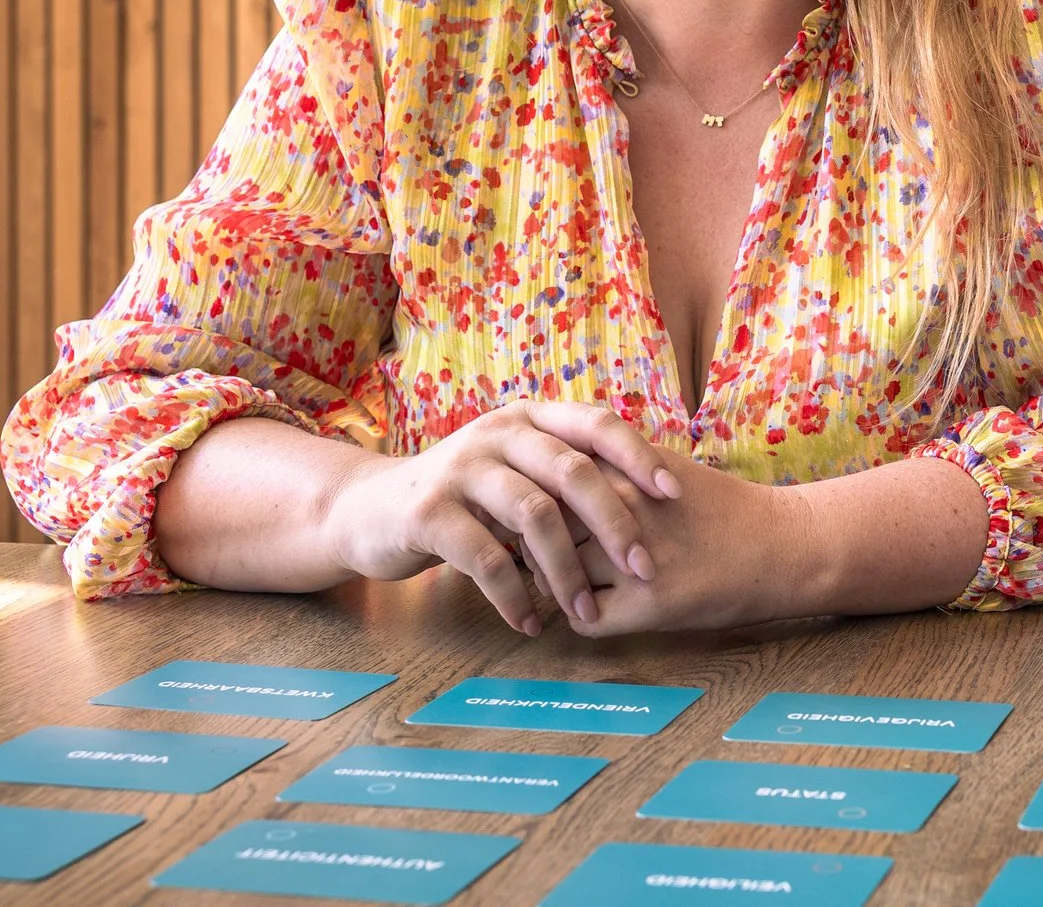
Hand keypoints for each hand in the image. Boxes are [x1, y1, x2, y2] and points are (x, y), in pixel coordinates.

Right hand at [325, 400, 681, 634]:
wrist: (368, 510)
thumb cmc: (465, 497)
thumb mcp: (516, 471)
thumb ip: (566, 474)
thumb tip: (648, 501)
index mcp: (530, 419)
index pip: (597, 424)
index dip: (639, 456)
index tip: (674, 496)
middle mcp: (499, 433)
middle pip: (573, 472)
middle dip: (615, 524)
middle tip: (645, 568)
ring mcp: (461, 469)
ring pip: (534, 516)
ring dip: (566, 570)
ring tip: (584, 612)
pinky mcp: (428, 512)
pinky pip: (486, 558)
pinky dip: (514, 595)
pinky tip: (530, 623)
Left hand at [563, 450, 810, 634]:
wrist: (782, 544)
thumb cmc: (722, 508)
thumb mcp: (660, 469)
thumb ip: (609, 470)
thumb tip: (550, 482)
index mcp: (623, 467)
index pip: (545, 483)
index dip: (538, 505)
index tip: (542, 522)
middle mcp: (621, 505)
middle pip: (543, 530)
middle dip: (540, 547)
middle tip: (552, 561)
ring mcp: (632, 554)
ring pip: (558, 576)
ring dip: (560, 587)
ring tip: (579, 590)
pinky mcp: (647, 602)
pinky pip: (585, 619)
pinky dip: (586, 619)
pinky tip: (605, 611)